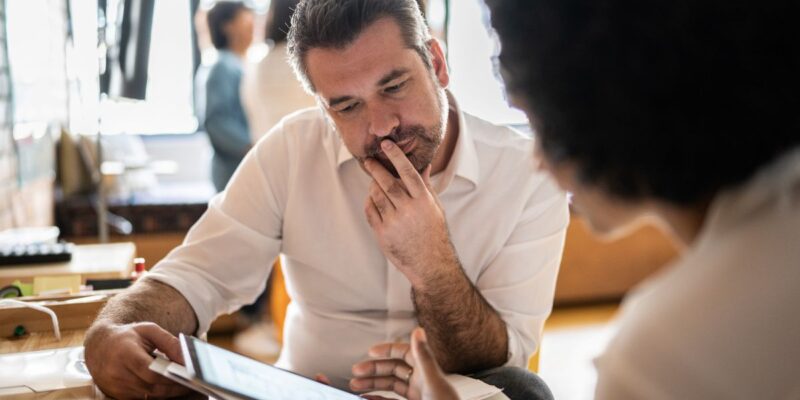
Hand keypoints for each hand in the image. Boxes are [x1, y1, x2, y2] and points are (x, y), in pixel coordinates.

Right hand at [84, 321, 189, 398]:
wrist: (100, 346)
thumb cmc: (128, 336)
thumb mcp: (149, 330)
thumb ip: (169, 343)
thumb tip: (187, 359)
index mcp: (125, 353)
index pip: (151, 372)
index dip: (171, 376)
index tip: (190, 375)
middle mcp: (118, 373)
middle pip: (152, 387)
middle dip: (175, 387)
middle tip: (194, 384)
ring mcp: (116, 387)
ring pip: (149, 396)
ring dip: (169, 393)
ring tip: (186, 385)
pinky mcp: (117, 395)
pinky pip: (142, 399)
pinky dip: (158, 395)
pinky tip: (170, 388)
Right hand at [353, 328, 458, 399]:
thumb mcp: (432, 382)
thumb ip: (424, 357)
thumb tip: (418, 330)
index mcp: (427, 371)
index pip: (405, 353)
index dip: (388, 350)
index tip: (371, 352)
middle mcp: (421, 382)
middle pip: (394, 369)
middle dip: (374, 369)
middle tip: (356, 371)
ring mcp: (417, 396)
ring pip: (391, 386)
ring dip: (372, 384)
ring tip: (355, 385)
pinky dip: (378, 399)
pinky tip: (366, 399)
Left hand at [363, 140, 458, 286]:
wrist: (430, 264)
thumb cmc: (434, 233)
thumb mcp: (435, 208)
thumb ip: (426, 186)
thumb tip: (424, 165)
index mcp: (423, 201)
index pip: (408, 172)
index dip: (396, 156)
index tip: (386, 144)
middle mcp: (408, 210)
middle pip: (387, 182)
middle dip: (376, 169)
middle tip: (368, 160)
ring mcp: (394, 222)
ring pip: (376, 196)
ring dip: (372, 186)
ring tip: (373, 181)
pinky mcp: (383, 233)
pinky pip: (370, 211)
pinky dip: (369, 202)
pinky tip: (372, 198)